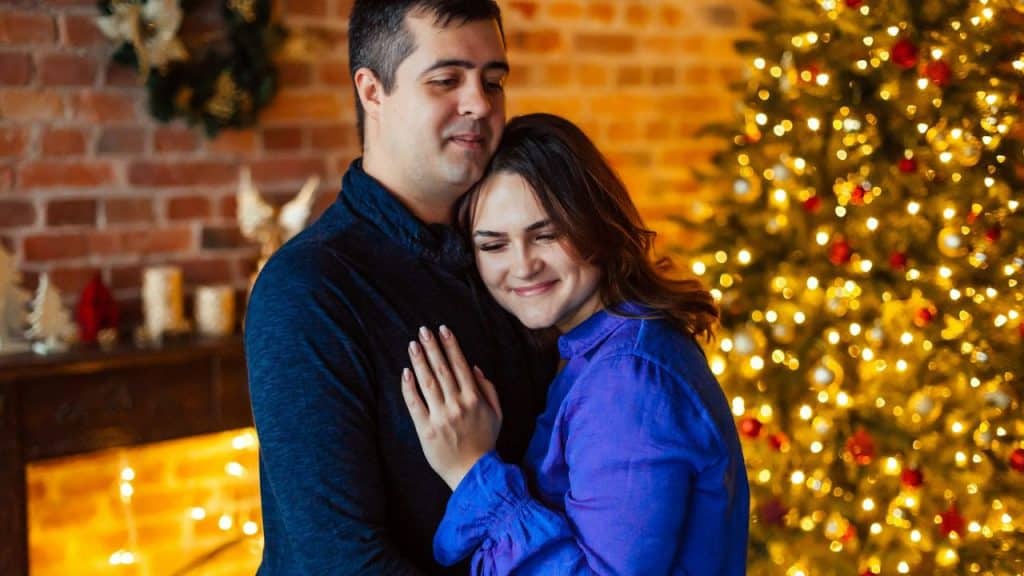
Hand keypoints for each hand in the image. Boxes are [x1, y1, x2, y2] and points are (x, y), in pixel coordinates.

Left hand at [401, 325, 502, 489]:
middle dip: (432, 347)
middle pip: (441, 369)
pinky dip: (409, 387)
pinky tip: (405, 373)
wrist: (473, 472)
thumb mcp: (497, 414)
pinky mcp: (426, 429)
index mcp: (474, 398)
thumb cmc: (485, 442)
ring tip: (413, 345)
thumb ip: (488, 389)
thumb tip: (474, 367)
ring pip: (427, 382)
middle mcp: (457, 404)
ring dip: (419, 361)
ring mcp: (440, 416)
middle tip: (423, 330)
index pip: (460, 365)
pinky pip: (415, 404)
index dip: (450, 346)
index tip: (443, 330)